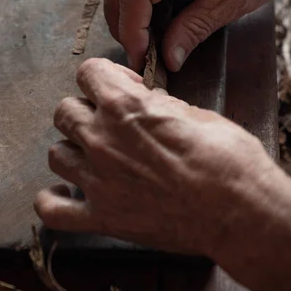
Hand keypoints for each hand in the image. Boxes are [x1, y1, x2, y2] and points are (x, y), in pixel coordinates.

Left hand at [35, 58, 280, 258]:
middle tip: (109, 123)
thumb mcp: (196, 112)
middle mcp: (102, 139)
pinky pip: (51, 210)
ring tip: (93, 157)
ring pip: (55, 154)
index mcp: (125, 106)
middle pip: (64, 112)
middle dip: (85, 110)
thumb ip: (159, 105)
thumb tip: (148, 104)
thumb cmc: (226, 158)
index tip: (122, 87)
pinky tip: (64, 194)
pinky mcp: (102, 218)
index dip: (105, 76)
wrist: (239, 210)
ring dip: (72, 151)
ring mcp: (97, 181)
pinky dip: (52, 201)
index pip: (88, 72)